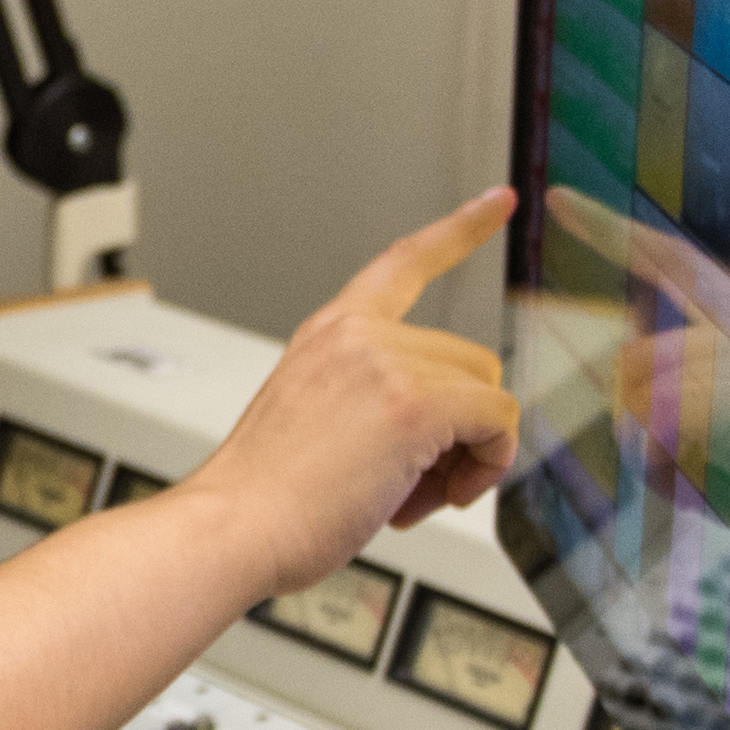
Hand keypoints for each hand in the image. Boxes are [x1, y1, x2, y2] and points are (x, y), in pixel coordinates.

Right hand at [180, 189, 522, 597]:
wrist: (230, 527)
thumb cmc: (260, 500)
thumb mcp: (310, 422)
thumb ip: (370, 404)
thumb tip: (442, 441)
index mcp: (329, 336)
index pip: (403, 263)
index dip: (458, 231)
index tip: (498, 201)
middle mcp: (358, 337)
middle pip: (469, 360)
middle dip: (459, 427)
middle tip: (411, 480)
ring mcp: (386, 364)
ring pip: (488, 394)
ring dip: (468, 454)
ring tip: (408, 494)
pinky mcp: (415, 404)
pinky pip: (498, 424)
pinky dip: (486, 467)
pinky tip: (434, 496)